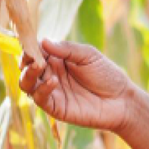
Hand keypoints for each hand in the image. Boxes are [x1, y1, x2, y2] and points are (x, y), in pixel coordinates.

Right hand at [18, 37, 133, 133]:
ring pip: (27, 84)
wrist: (121, 100)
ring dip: (28, 74)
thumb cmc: (107, 75)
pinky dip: (42, 89)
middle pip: (27, 67)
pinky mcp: (55, 108)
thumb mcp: (88, 56)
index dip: (30, 47)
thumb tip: (43, 41)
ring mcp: (51, 92)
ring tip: (37, 66)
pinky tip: (53, 81)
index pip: (35, 52)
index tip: (29, 43)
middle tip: (31, 56)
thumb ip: (66, 49)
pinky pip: (40, 99)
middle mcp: (50, 74)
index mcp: (56, 59)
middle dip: (26, 60)